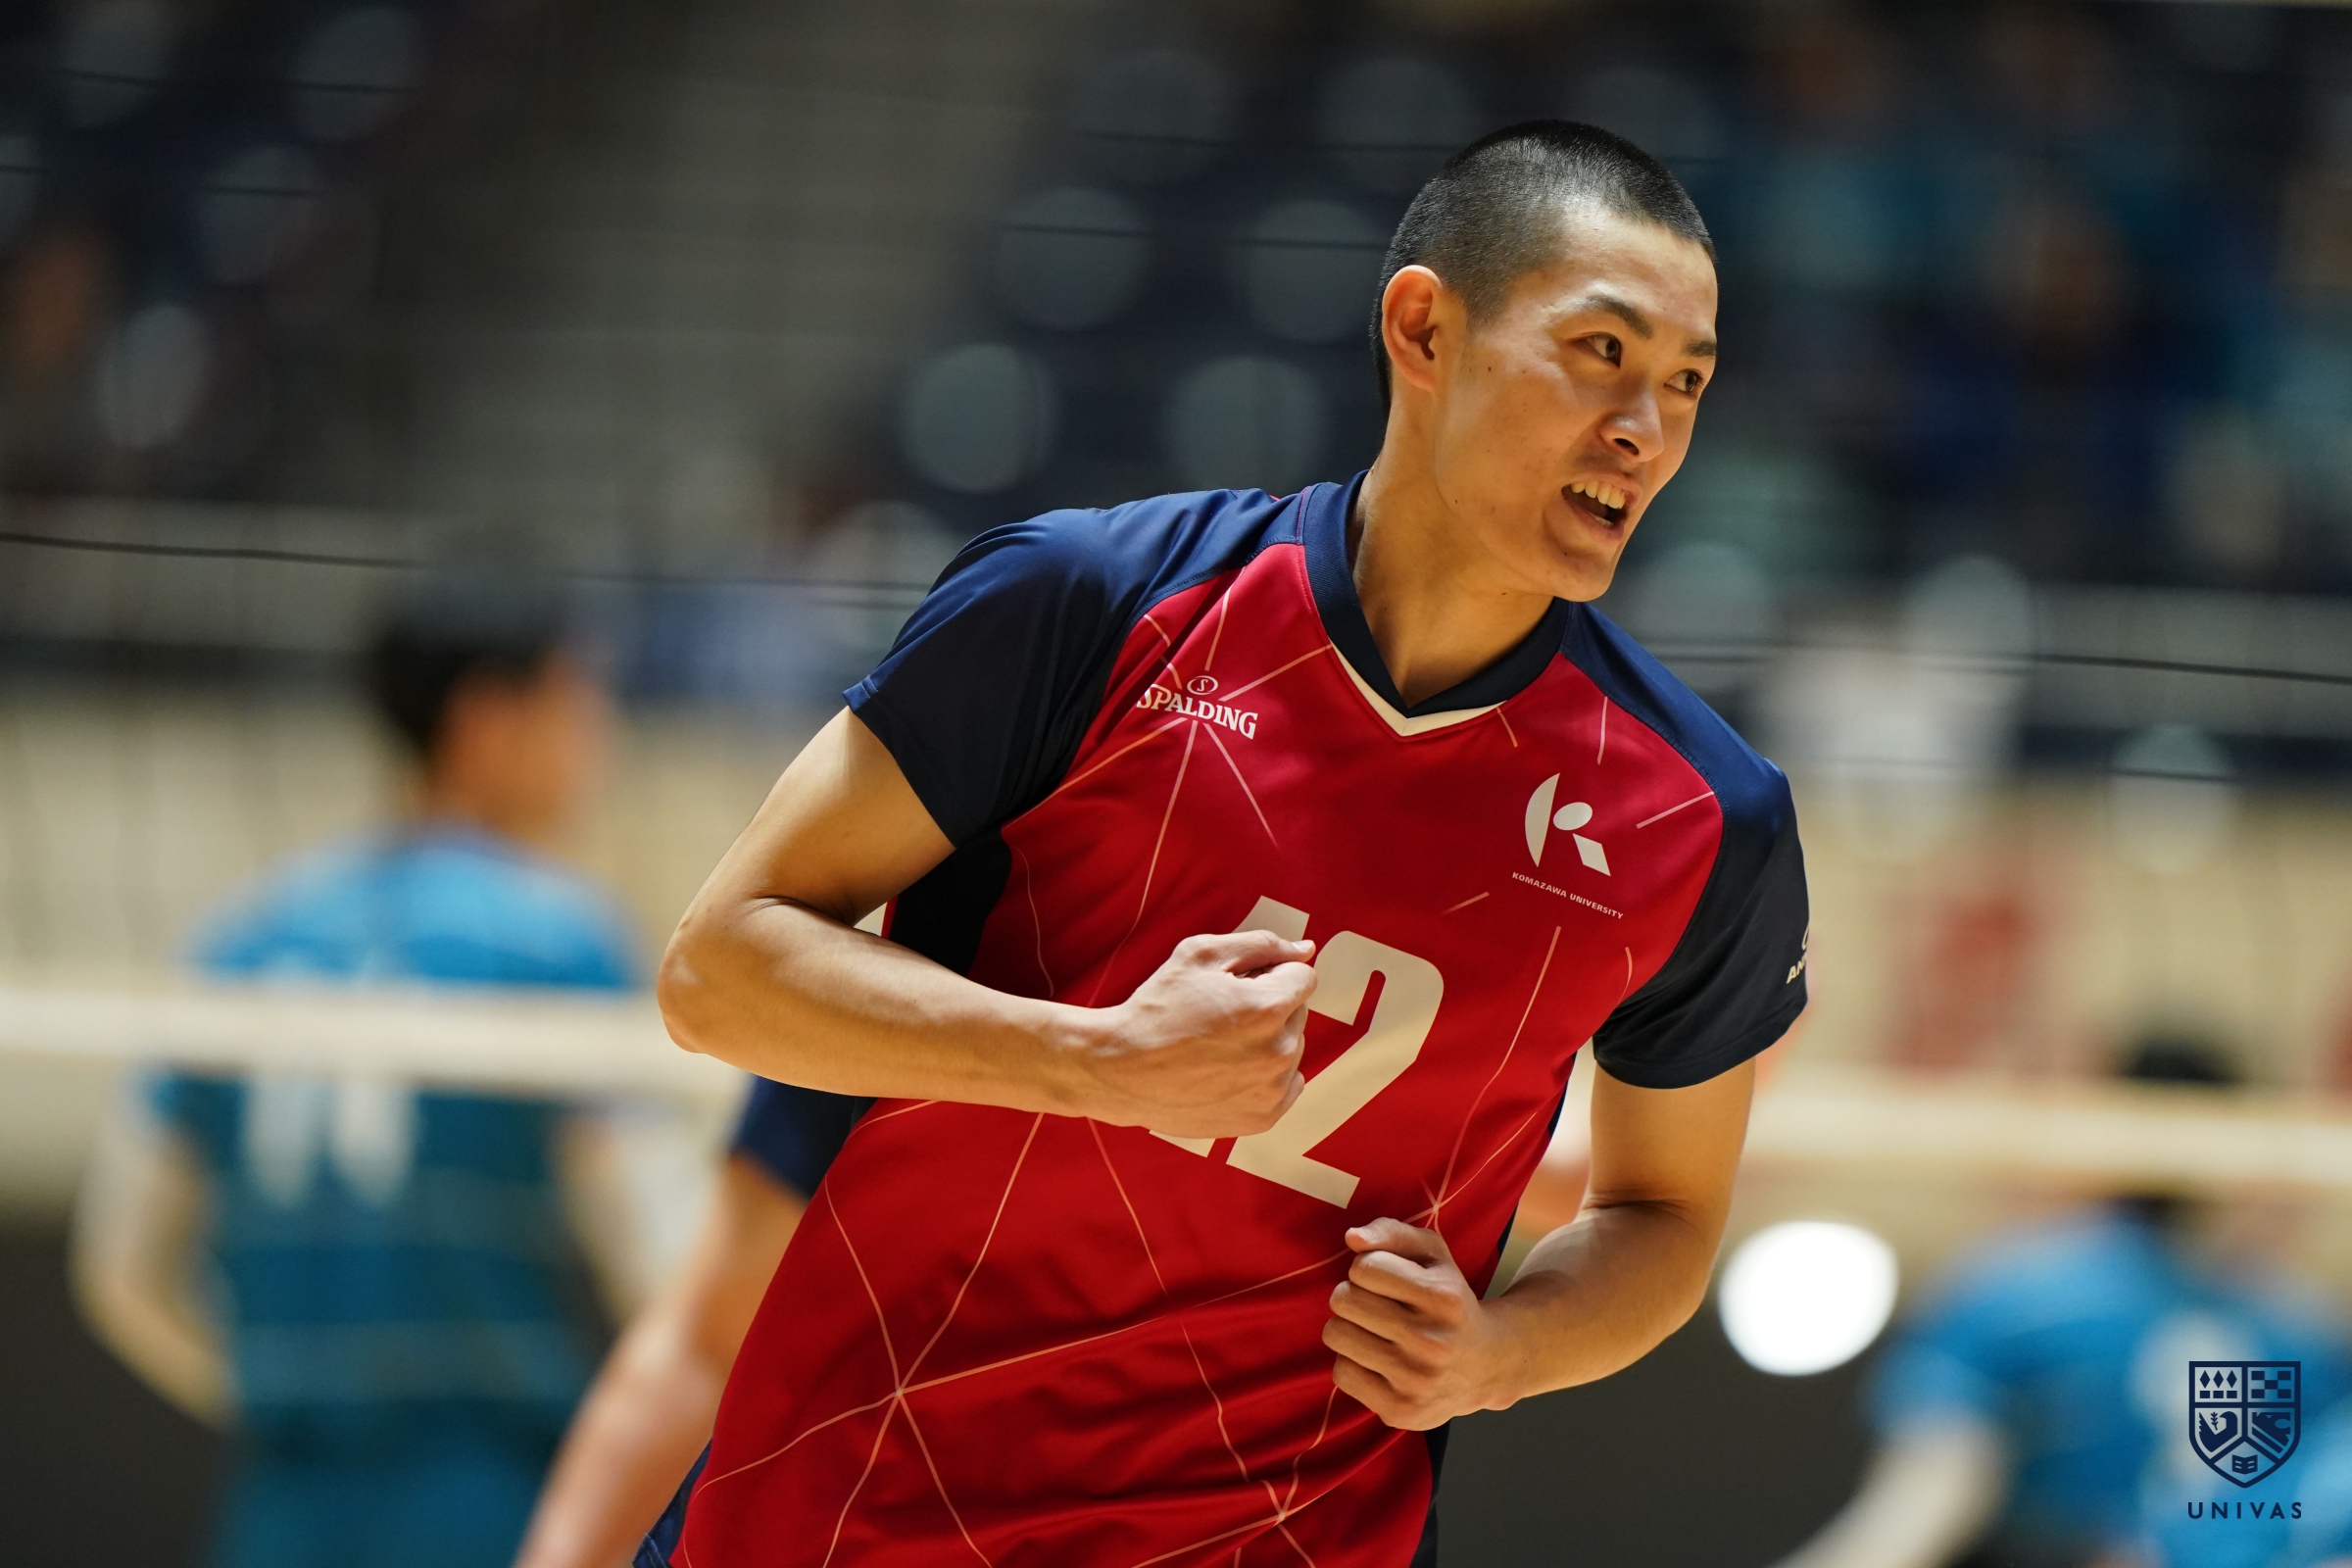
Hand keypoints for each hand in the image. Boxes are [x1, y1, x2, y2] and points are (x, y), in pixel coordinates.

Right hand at [1078, 931, 1316, 1138]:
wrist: (1121, 1069)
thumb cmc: (1158, 1007)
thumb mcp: (1201, 955)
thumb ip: (1262, 944)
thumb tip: (1306, 949)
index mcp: (1268, 1007)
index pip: (1303, 977)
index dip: (1270, 972)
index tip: (1239, 984)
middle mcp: (1279, 1051)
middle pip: (1298, 1012)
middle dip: (1269, 1005)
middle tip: (1222, 1013)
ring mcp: (1273, 1089)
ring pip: (1292, 1048)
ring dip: (1267, 1040)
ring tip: (1220, 1044)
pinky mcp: (1263, 1117)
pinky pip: (1288, 1085)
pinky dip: (1266, 1075)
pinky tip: (1230, 1070)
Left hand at [1323, 1218, 1521, 1429]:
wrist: (1485, 1366)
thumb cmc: (1449, 1300)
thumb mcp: (1433, 1255)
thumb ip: (1392, 1233)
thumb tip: (1352, 1238)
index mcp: (1443, 1297)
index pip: (1364, 1268)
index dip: (1367, 1268)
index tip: (1385, 1278)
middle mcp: (1432, 1342)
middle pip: (1344, 1300)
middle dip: (1353, 1295)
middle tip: (1378, 1305)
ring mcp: (1416, 1381)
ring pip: (1336, 1335)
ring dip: (1350, 1328)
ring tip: (1377, 1331)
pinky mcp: (1400, 1411)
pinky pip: (1341, 1373)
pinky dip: (1354, 1362)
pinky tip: (1380, 1360)